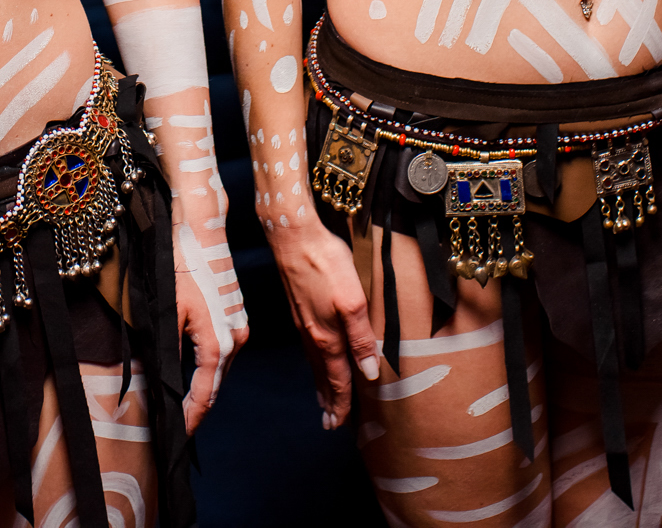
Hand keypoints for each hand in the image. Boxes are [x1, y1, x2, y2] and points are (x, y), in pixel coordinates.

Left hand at [172, 217, 248, 430]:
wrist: (202, 233)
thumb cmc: (182, 267)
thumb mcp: (168, 313)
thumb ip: (169, 353)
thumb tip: (165, 385)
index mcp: (218, 343)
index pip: (204, 395)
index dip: (191, 418)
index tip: (178, 434)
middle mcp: (235, 339)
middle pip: (216, 386)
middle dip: (197, 408)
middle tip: (177, 425)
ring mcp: (240, 327)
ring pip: (221, 371)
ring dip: (204, 389)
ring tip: (183, 405)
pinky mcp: (238, 317)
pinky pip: (225, 354)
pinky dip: (210, 369)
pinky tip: (196, 373)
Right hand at [267, 216, 382, 427]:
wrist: (293, 236)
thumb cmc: (326, 263)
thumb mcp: (353, 301)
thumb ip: (361, 337)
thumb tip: (369, 372)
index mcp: (327, 337)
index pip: (338, 379)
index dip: (342, 403)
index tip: (341, 425)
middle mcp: (312, 335)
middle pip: (323, 376)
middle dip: (328, 401)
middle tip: (330, 424)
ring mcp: (302, 322)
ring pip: (314, 363)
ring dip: (320, 385)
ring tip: (323, 401)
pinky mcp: (298, 308)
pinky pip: (308, 348)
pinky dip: (314, 364)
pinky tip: (315, 360)